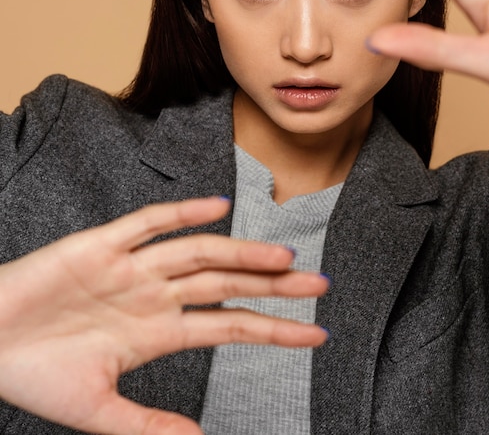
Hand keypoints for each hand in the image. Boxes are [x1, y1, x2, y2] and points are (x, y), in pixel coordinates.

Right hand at [0, 197, 328, 434]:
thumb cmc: (35, 374)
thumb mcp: (97, 410)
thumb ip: (149, 426)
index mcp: (159, 331)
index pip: (231, 325)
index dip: (274, 328)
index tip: (316, 333)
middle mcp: (155, 294)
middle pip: (227, 282)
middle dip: (274, 283)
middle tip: (321, 284)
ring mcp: (132, 268)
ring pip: (199, 253)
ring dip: (241, 252)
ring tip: (283, 256)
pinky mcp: (100, 246)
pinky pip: (147, 224)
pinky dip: (182, 214)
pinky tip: (217, 207)